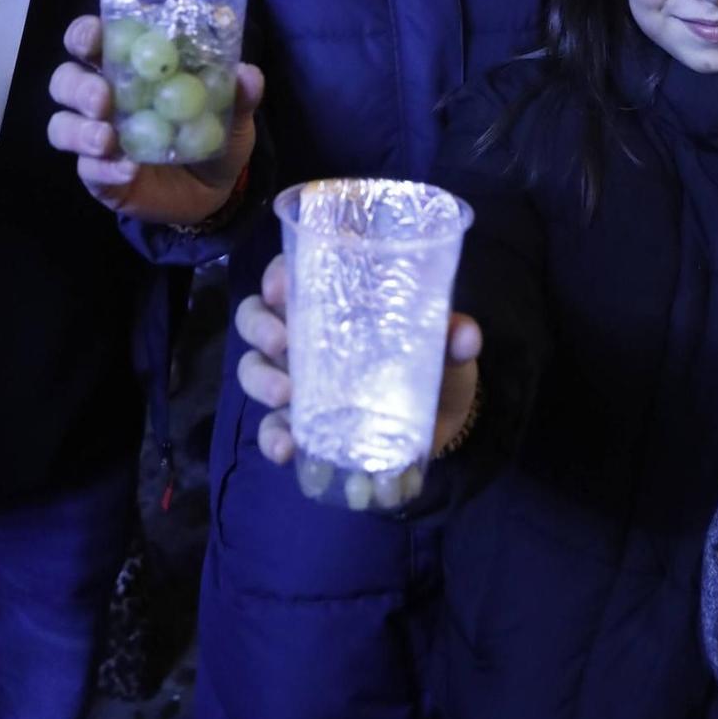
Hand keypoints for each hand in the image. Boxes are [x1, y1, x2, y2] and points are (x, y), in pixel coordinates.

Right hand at [47, 14, 261, 224]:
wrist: (214, 190)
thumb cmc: (213, 132)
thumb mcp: (232, 114)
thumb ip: (238, 94)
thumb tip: (249, 74)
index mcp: (129, 67)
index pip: (93, 40)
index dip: (85, 34)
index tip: (95, 37)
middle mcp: (102, 96)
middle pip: (65, 80)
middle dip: (77, 86)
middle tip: (102, 97)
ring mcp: (95, 137)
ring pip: (61, 126)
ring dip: (79, 130)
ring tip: (107, 139)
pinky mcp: (97, 175)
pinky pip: (87, 171)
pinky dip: (104, 170)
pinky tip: (126, 171)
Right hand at [237, 252, 481, 465]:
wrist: (442, 422)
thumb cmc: (434, 361)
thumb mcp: (445, 345)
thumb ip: (453, 335)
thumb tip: (464, 334)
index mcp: (335, 300)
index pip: (292, 271)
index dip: (277, 273)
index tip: (281, 286)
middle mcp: (305, 334)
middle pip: (257, 316)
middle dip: (260, 326)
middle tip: (282, 341)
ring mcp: (298, 379)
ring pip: (253, 367)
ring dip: (260, 378)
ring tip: (285, 393)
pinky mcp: (303, 423)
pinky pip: (272, 426)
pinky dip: (272, 436)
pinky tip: (285, 446)